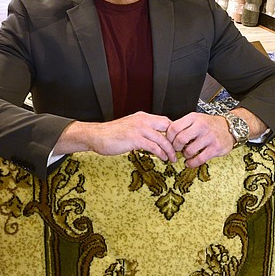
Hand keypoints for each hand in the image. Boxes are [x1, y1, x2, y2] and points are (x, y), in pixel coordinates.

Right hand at [53, 111, 176, 162]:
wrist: (96, 135)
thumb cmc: (111, 134)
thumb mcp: (130, 127)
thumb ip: (142, 130)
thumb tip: (154, 138)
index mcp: (143, 117)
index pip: (165, 121)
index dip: (173, 132)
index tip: (176, 143)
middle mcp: (143, 120)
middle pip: (168, 127)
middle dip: (175, 140)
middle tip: (178, 150)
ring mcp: (139, 129)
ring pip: (162, 139)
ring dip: (170, 150)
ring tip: (173, 158)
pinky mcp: (134, 139)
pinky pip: (153, 146)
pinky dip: (161, 153)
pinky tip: (163, 158)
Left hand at [165, 112, 233, 167]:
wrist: (229, 128)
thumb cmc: (209, 125)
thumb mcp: (196, 119)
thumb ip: (183, 125)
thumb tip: (168, 136)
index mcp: (194, 117)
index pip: (174, 127)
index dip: (169, 137)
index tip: (169, 142)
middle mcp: (201, 126)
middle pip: (180, 139)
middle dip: (176, 147)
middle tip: (177, 149)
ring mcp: (209, 137)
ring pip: (189, 150)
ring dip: (185, 155)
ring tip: (186, 154)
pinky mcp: (215, 148)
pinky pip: (199, 159)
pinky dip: (191, 163)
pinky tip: (190, 162)